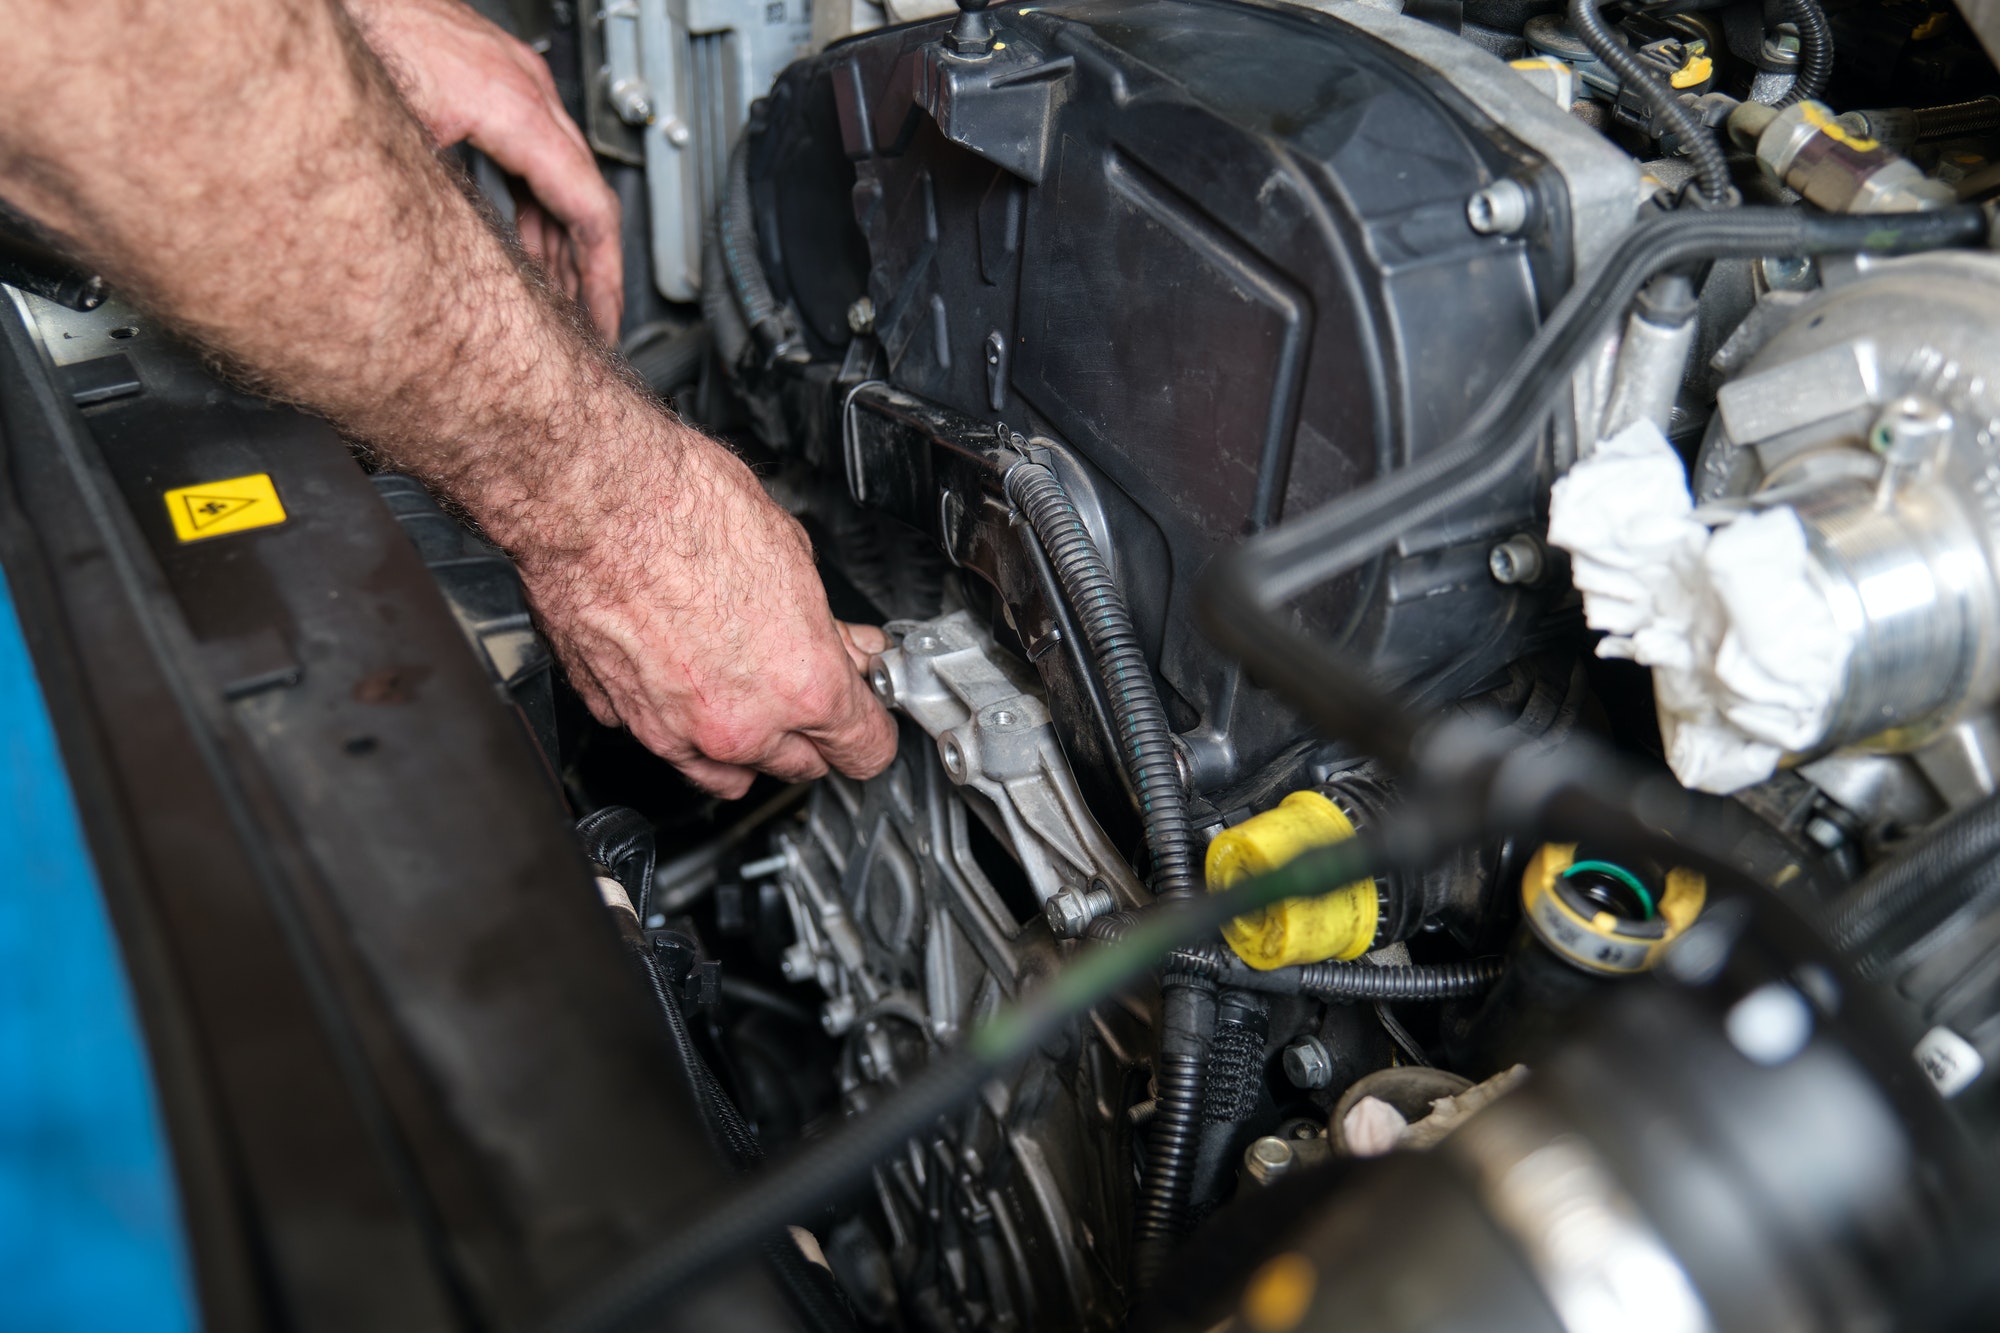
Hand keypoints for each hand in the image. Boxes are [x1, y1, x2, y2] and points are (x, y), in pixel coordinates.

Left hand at [345, 0, 623, 338]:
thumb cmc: (359, 29)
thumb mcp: (400, 140)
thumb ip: (442, 209)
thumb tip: (458, 275)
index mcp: (518, 109)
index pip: (591, 210)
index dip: (603, 279)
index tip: (605, 321)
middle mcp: (526, 89)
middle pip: (583, 196)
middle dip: (586, 269)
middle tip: (585, 323)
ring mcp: (511, 79)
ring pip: (560, 174)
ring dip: (558, 238)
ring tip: (554, 294)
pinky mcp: (487, 77)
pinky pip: (533, 152)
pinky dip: (535, 202)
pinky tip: (522, 236)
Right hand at [515, 427, 898, 798]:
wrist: (592, 498)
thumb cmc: (683, 509)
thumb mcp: (792, 556)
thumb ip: (824, 622)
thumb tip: (842, 643)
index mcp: (802, 684)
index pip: (865, 749)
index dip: (871, 728)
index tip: (868, 716)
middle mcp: (740, 722)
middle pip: (799, 766)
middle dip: (809, 731)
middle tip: (802, 681)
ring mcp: (673, 728)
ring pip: (727, 772)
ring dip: (746, 743)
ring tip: (743, 687)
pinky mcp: (619, 715)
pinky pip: (664, 738)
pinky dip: (676, 717)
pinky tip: (678, 668)